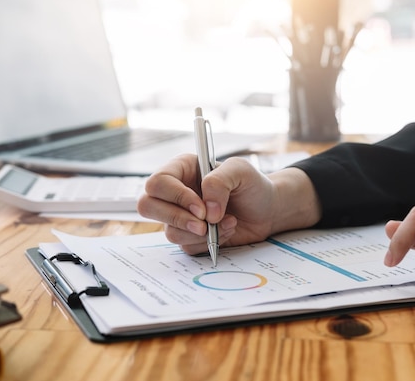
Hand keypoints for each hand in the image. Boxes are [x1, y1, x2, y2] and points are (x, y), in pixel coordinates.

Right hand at [137, 154, 320, 254]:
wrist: (266, 210)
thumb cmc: (252, 185)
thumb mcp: (241, 171)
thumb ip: (219, 181)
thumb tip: (205, 210)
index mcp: (182, 169)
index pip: (158, 182)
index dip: (176, 197)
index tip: (202, 209)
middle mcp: (175, 192)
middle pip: (148, 205)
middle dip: (177, 218)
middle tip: (204, 225)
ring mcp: (179, 215)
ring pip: (169, 231)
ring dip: (201, 233)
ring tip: (227, 222)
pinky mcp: (189, 236)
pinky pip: (186, 245)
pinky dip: (209, 243)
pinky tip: (226, 230)